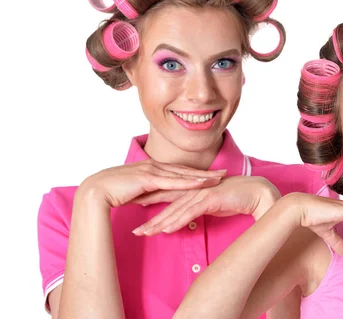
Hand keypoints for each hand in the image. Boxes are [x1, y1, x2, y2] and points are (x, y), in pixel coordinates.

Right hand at [78, 159, 226, 208]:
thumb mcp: (135, 193)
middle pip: (186, 170)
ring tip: (219, 179)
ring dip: (202, 176)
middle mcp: (154, 166)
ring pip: (183, 174)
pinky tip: (202, 184)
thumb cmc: (111, 194)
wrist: (94, 191)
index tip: (213, 174)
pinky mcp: (148, 178)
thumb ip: (147, 193)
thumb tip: (155, 199)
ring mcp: (151, 170)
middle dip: (206, 172)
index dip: (197, 172)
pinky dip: (189, 182)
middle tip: (225, 173)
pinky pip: (173, 181)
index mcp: (151, 168)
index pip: (179, 170)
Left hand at [132, 176, 280, 234]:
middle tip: (135, 231)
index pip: (169, 200)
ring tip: (145, 234)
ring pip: (176, 210)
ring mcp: (202, 193)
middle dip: (150, 219)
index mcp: (194, 190)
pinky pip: (191, 212)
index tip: (137, 217)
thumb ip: (199, 209)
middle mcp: (195, 190)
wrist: (257, 193)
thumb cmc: (237, 199)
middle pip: (168, 206)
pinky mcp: (211, 199)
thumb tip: (188, 217)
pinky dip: (178, 221)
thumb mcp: (213, 205)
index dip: (152, 207)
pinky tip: (167, 229)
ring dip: (159, 223)